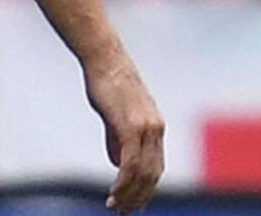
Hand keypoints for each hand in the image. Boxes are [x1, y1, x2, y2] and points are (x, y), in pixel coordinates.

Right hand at [83, 55, 164, 212]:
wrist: (104, 59)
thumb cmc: (107, 84)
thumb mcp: (116, 116)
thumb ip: (119, 139)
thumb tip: (119, 163)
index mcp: (155, 126)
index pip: (155, 166)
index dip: (145, 189)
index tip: (133, 204)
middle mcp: (156, 128)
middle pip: (152, 174)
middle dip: (139, 197)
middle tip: (124, 213)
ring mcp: (146, 127)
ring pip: (142, 172)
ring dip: (129, 194)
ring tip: (115, 207)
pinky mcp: (131, 126)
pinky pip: (130, 163)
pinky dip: (123, 182)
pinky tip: (114, 193)